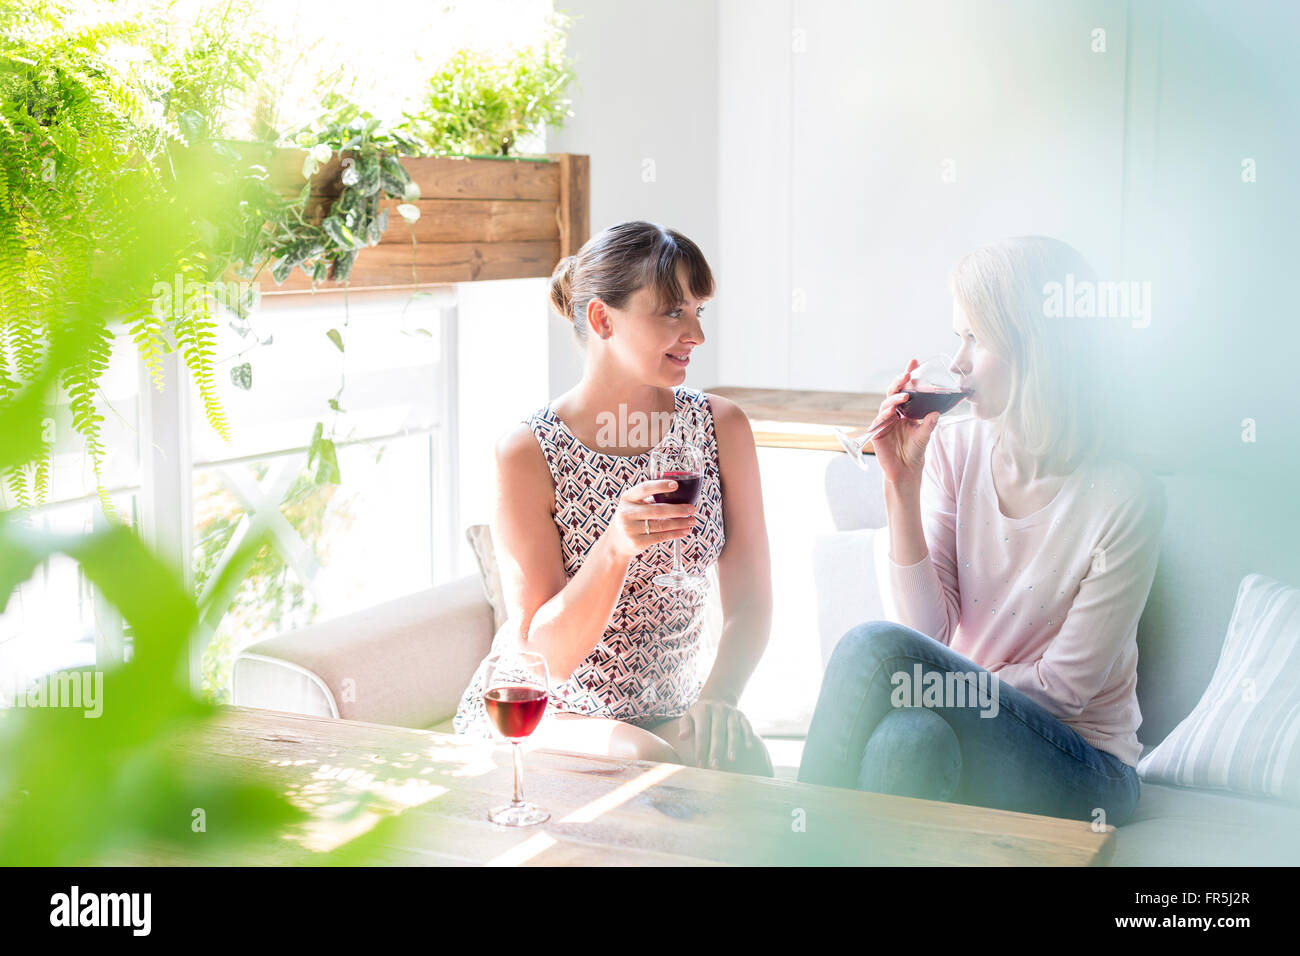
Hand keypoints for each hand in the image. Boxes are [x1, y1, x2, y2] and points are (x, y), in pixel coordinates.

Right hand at [605, 478, 696, 561]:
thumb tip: (682, 494)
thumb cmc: (633, 517)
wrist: (617, 541)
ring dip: (680, 523)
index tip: (676, 485)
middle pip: (657, 510)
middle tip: (692, 508)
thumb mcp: (635, 504)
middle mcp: (626, 512)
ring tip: (692, 520)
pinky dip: (675, 534)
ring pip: (661, 525)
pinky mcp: (636, 542)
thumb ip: (651, 499)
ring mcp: (630, 528)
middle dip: (678, 509)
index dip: (660, 486)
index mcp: (627, 497)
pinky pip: (660, 537)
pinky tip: (685, 531)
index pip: (644, 488)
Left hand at [679, 697, 758, 768]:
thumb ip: (685, 727)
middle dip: (716, 750)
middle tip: (715, 766)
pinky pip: (746, 725)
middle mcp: (718, 709)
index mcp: (703, 709)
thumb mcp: (688, 717)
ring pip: (733, 729)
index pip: (702, 732)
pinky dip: (748, 736)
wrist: (716, 700)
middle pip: (717, 732)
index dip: (701, 749)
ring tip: (731, 760)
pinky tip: (748, 748)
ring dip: (733, 745)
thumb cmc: (699, 716)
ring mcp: (731, 711)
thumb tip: (683, 737)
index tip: (700, 765)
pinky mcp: (742, 715)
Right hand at [870, 358, 940, 488]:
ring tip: (903, 397)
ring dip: (894, 399)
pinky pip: (879, 420)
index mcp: (906, 411)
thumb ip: (929, 424)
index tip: (914, 361)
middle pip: (894, 393)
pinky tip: (890, 412)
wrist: (905, 470)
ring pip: (886, 404)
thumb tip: (936, 412)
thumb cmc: (915, 452)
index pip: (906, 389)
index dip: (908, 376)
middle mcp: (894, 413)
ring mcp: (884, 421)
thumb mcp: (925, 436)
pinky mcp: (877, 432)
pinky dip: (884, 415)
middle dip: (899, 383)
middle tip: (906, 376)